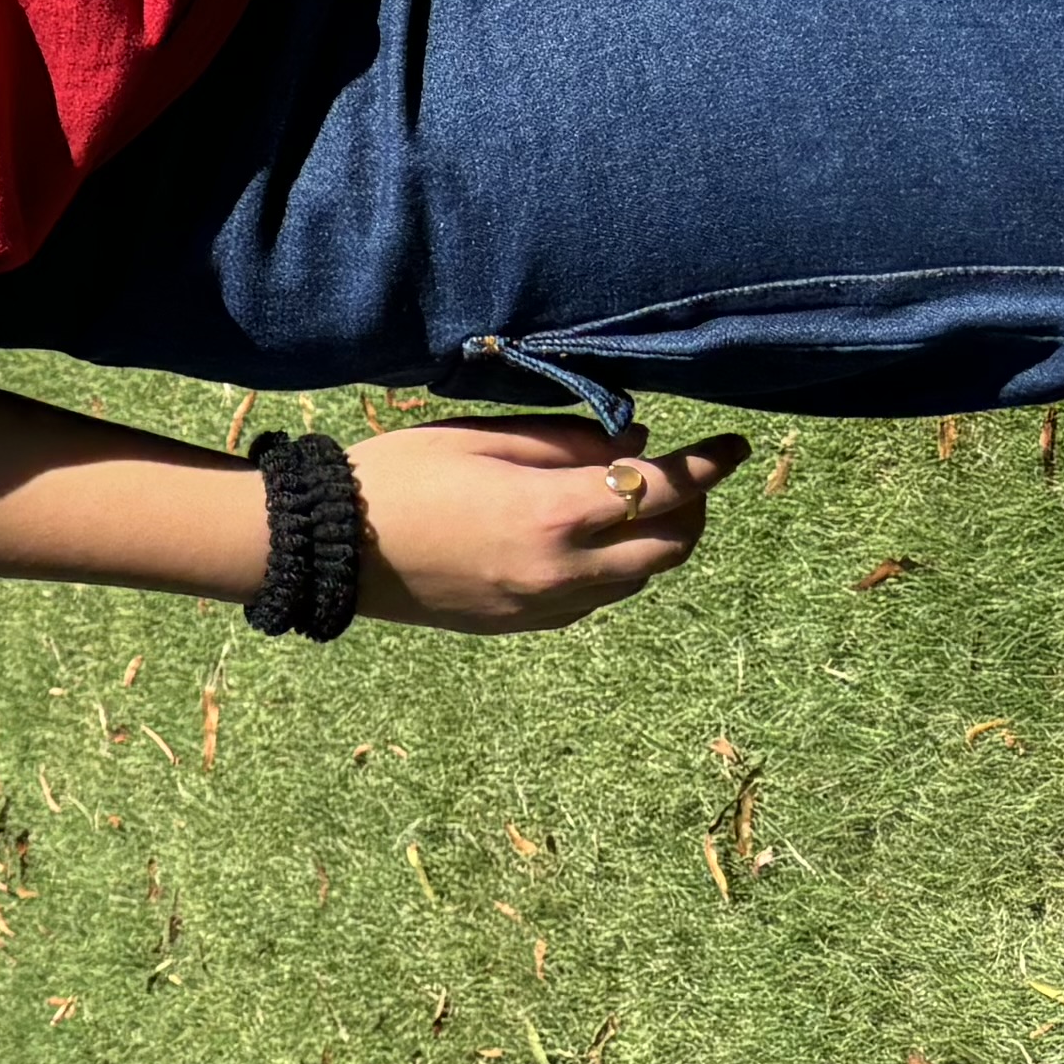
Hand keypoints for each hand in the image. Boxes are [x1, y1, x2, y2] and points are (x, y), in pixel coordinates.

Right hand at [345, 413, 748, 631]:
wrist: (327, 550)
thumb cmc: (395, 477)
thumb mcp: (479, 437)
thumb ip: (567, 441)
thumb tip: (636, 444)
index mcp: (550, 515)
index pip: (661, 490)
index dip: (708, 466)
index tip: (735, 446)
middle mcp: (562, 571)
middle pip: (670, 546)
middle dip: (693, 508)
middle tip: (683, 475)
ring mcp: (544, 607)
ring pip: (640, 577)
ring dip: (655, 538)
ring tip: (631, 500)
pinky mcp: (525, 625)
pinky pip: (598, 598)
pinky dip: (614, 565)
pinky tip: (584, 536)